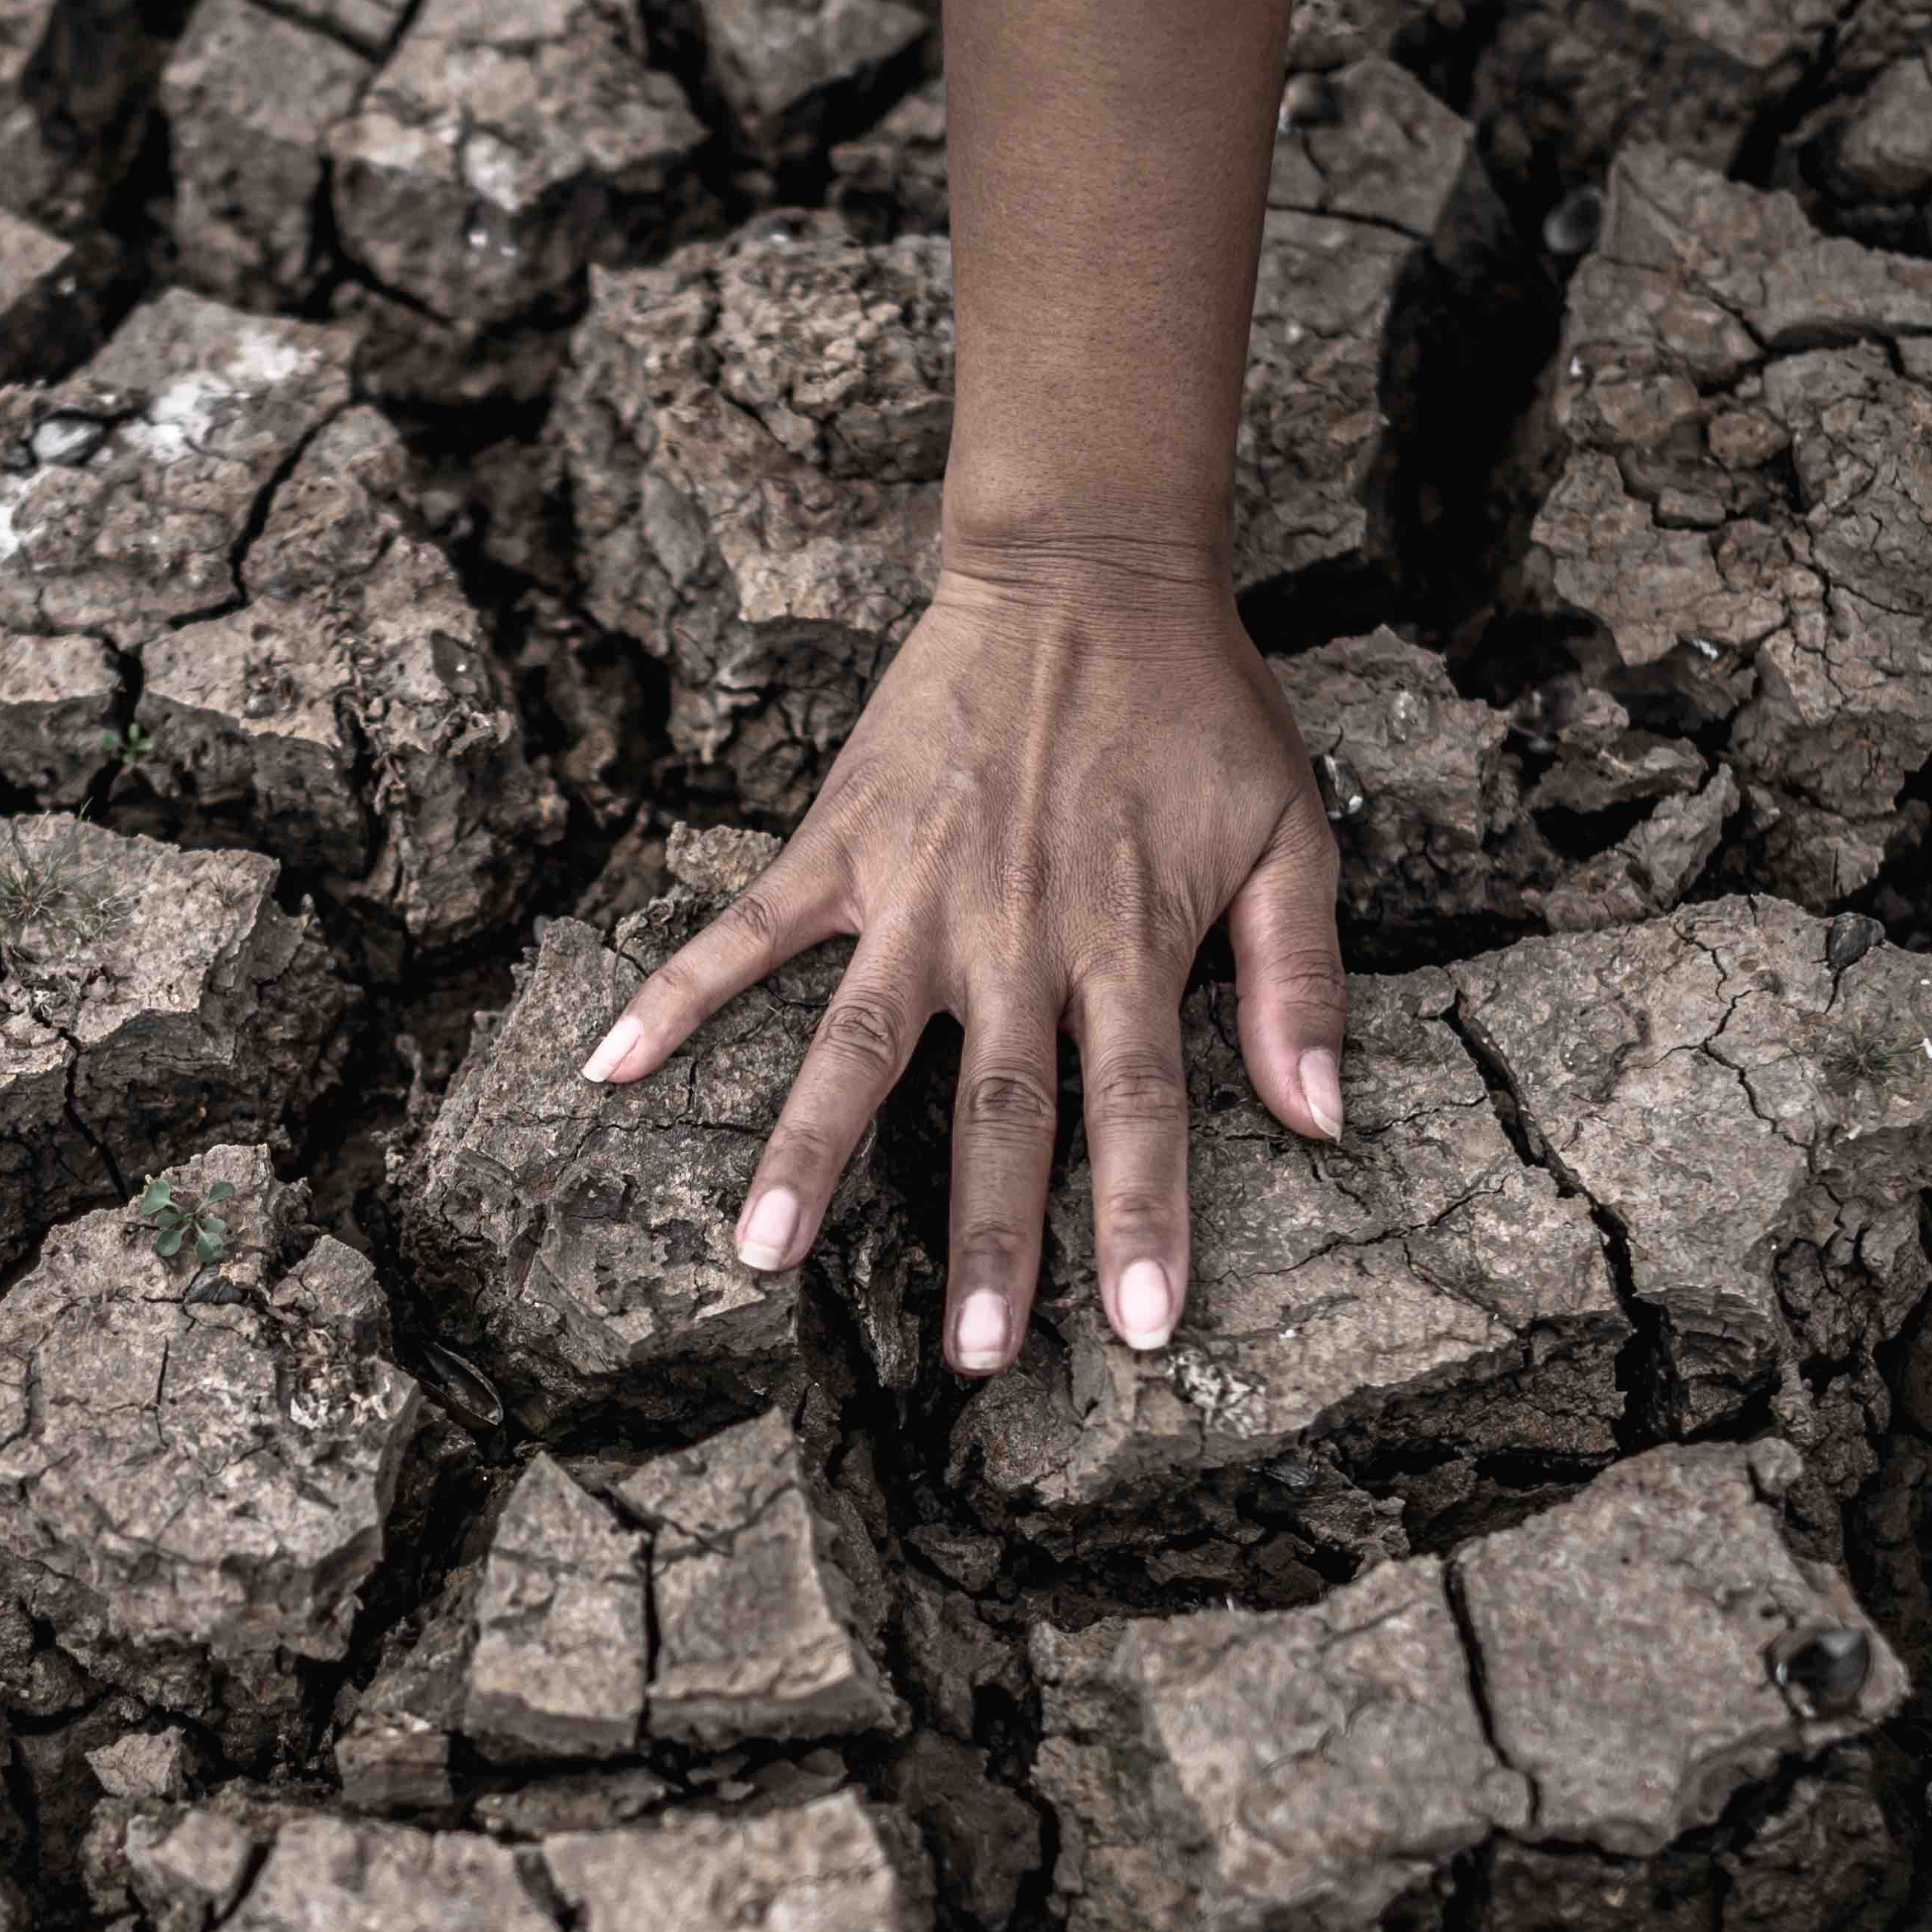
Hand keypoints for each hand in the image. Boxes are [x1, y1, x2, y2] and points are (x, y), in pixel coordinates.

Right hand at [581, 545, 1349, 1374]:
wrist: (1087, 572)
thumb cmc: (1200, 709)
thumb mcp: (1293, 831)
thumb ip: (1301, 978)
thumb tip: (1321, 1118)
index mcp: (1127, 940)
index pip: (1137, 1106)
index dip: (1142, 1219)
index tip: (1142, 1329)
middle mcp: (1015, 933)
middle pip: (1000, 1111)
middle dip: (988, 1239)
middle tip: (971, 1359)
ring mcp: (918, 892)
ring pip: (858, 1047)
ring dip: (809, 1152)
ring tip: (760, 1254)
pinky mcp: (842, 844)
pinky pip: (747, 932)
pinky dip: (676, 994)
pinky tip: (610, 1069)